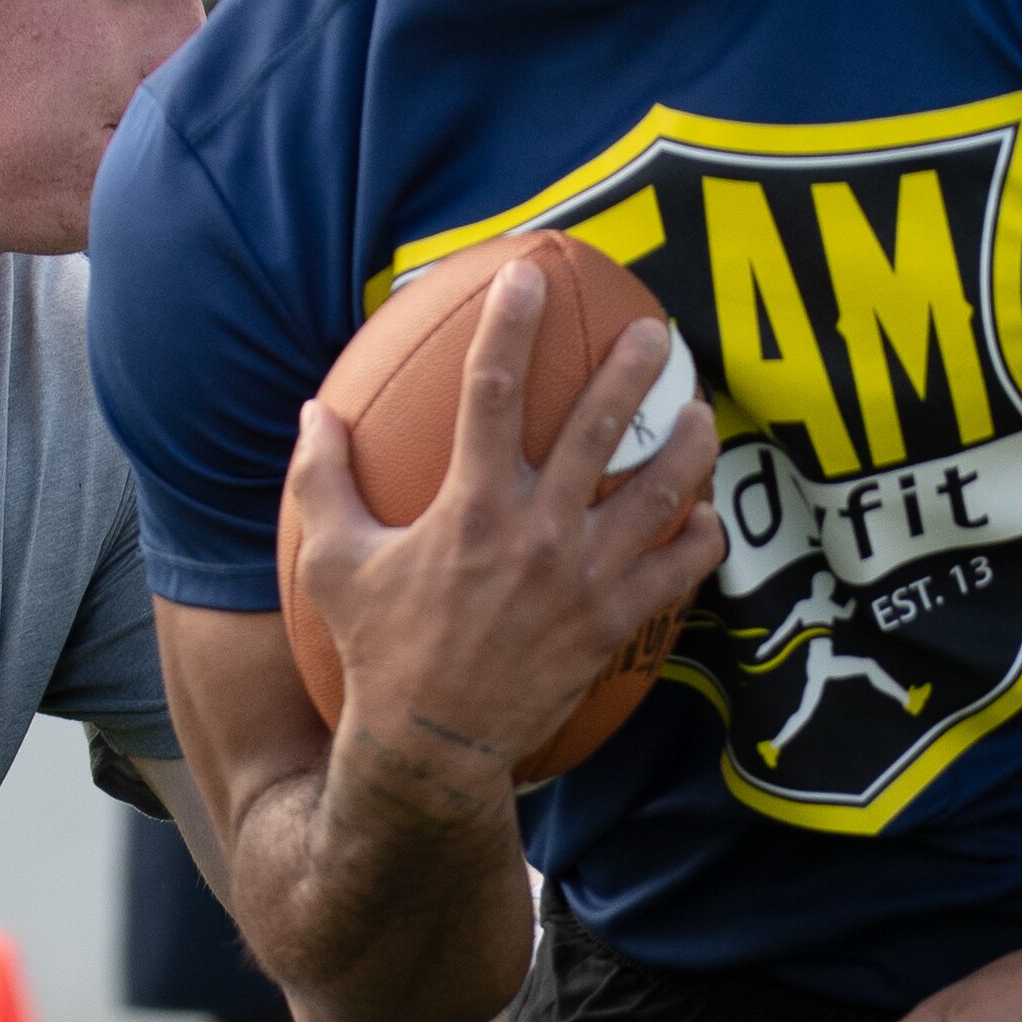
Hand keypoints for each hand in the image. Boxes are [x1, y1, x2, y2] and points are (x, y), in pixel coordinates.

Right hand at [284, 259, 720, 801]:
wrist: (433, 747)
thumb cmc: (380, 652)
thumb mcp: (333, 563)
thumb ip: (322, 480)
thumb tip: (314, 412)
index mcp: (471, 505)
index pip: (492, 391)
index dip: (511, 325)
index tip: (528, 273)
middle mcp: (537, 532)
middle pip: (601, 427)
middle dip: (634, 368)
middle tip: (657, 331)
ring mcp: (584, 578)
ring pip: (661, 493)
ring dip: (689, 445)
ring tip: (702, 414)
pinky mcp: (613, 622)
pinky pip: (679, 571)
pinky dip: (700, 539)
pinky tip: (707, 516)